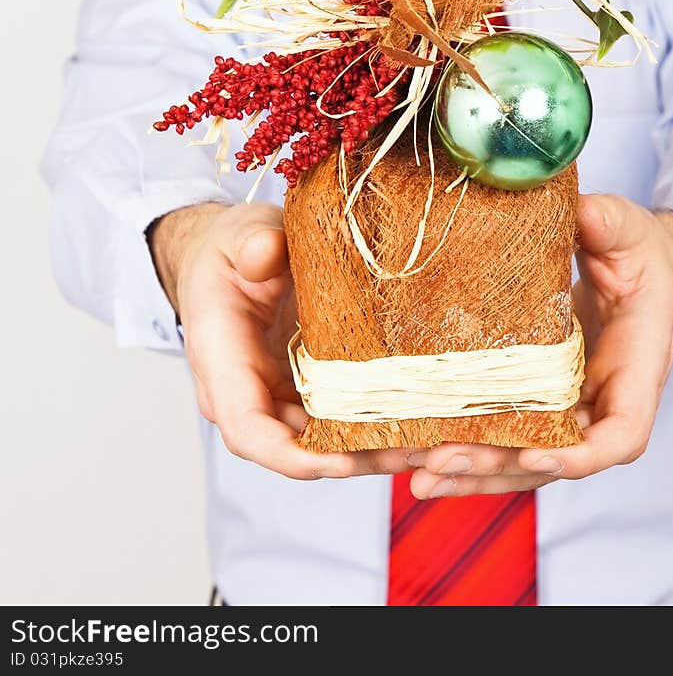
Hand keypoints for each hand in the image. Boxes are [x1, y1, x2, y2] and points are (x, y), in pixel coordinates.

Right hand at [148, 200, 415, 481]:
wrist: (228, 255)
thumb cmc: (229, 249)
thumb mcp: (239, 234)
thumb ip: (252, 242)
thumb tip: (264, 250)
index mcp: (221, 361)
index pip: (247, 429)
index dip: (291, 455)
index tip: (341, 461)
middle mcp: (245, 393)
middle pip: (293, 448)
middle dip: (351, 458)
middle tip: (411, 453)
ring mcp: (275, 395)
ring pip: (319, 441)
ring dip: (371, 449)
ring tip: (427, 445)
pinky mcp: (301, 389)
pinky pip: (333, 419)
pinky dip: (371, 425)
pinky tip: (416, 421)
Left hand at [404, 193, 672, 498]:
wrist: (649, 273)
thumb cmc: (644, 255)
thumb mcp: (630, 231)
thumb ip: (608, 223)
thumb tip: (583, 212)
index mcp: (637, 368)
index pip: (622, 434)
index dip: (580, 455)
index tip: (533, 452)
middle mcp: (603, 403)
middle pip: (553, 458)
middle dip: (496, 466)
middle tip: (440, 462)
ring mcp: (569, 409)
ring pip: (521, 459)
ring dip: (469, 471)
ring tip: (414, 474)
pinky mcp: (539, 402)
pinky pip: (504, 437)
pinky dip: (462, 451)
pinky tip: (412, 459)